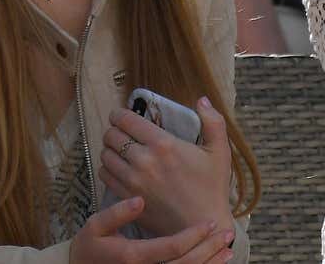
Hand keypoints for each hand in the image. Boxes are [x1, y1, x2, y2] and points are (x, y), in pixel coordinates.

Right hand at [69, 196, 233, 263]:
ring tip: (228, 249)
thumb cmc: (90, 246)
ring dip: (209, 263)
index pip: (171, 248)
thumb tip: (139, 200)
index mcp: (133, 255)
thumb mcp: (95, 226)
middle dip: (209, 250)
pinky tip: (214, 261)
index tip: (209, 223)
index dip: (193, 236)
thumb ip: (116, 214)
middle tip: (227, 234)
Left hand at [99, 97, 233, 239]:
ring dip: (109, 149)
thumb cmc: (213, 188)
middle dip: (113, 130)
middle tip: (119, 132)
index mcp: (163, 144)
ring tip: (117, 150)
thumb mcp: (219, 151)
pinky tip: (117, 168)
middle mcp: (144, 160)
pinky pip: (105, 176)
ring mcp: (133, 181)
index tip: (119, 115)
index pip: (126, 119)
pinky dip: (107, 169)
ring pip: (105, 155)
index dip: (118, 114)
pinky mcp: (128, 198)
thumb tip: (201, 99)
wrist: (203, 226)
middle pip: (111, 135)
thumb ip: (213, 121)